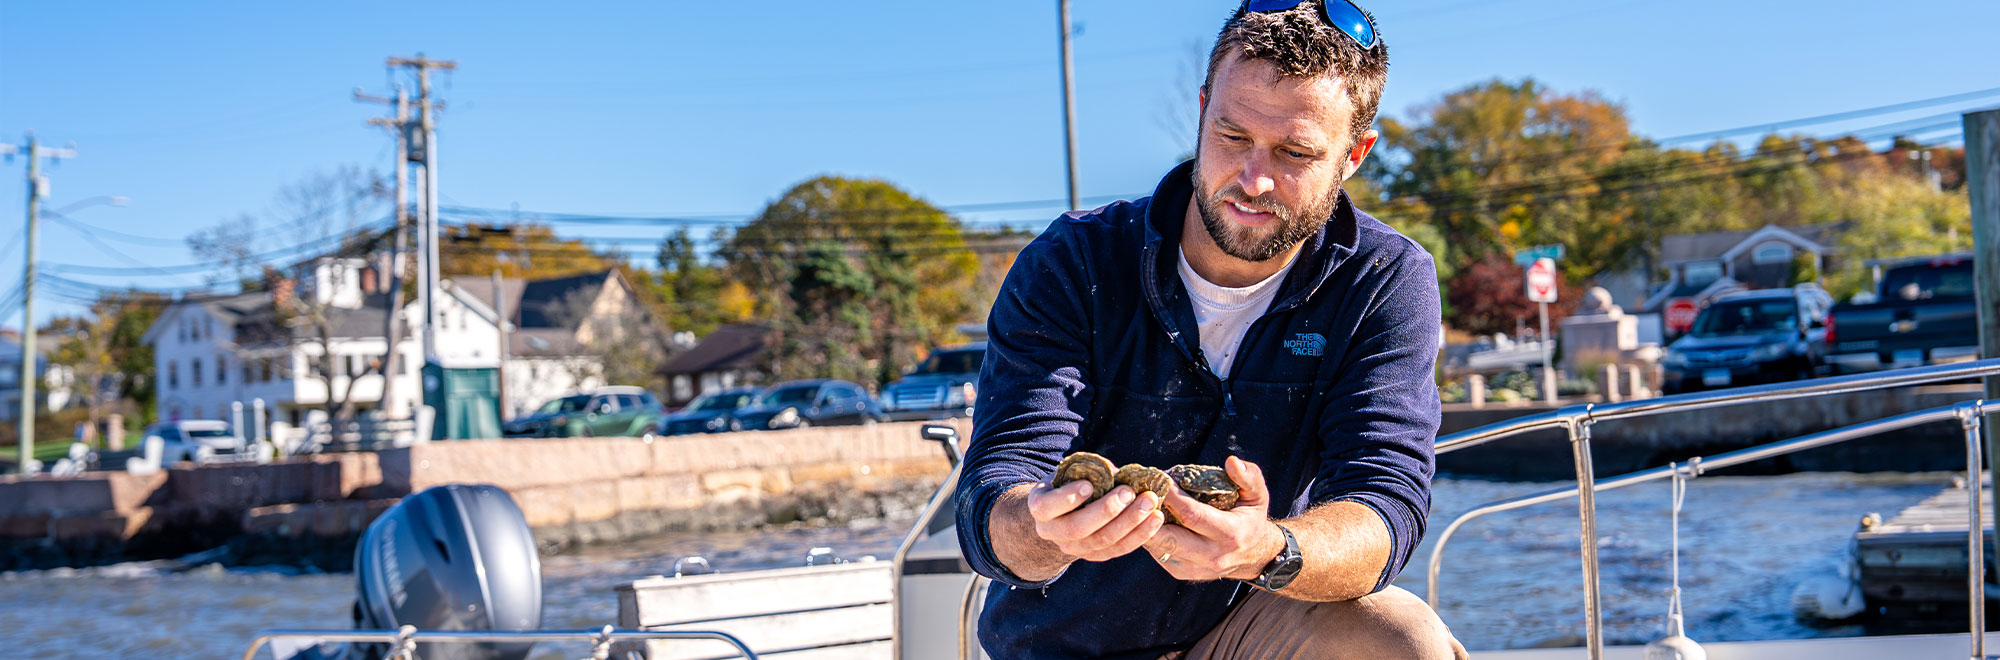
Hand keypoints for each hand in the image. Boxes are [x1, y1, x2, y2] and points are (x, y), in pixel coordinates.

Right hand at [1025, 479, 1166, 562]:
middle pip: (1078, 528)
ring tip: (1150, 503)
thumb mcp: (1071, 472)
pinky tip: (1156, 519)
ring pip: (1102, 541)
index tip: (1088, 484)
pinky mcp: (1094, 555)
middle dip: (1106, 510)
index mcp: (1041, 508)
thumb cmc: (1070, 482)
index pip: (1048, 507)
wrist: (1065, 512)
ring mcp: (1073, 548)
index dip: (1067, 498)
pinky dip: (1139, 535)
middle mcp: (1052, 532)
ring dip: (1130, 522)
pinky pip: (1118, 549)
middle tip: (1129, 492)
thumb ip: (1089, 471)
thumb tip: (1117, 473)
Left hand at [1143, 456, 1283, 581]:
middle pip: (1169, 538)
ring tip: (1136, 503)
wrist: (1252, 556)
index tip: (1158, 478)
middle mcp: (1211, 556)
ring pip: (1158, 547)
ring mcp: (1194, 568)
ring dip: (1143, 526)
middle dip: (1148, 516)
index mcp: (1230, 534)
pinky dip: (1148, 535)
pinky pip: (1157, 553)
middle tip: (1137, 493)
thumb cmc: (1250, 517)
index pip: (1193, 515)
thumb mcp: (1258, 495)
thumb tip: (1231, 461)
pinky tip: (1145, 518)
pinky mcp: (1181, 572)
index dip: (1172, 497)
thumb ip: (1248, 476)